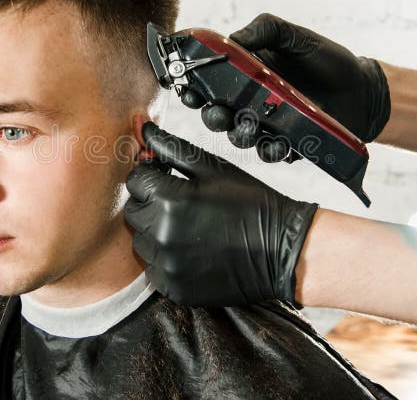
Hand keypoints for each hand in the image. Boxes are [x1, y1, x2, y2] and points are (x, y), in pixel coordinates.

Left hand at [124, 121, 317, 306]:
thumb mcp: (212, 168)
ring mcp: (167, 265)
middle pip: (133, 212)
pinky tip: (193, 252)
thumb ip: (171, 148)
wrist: (282, 250)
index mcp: (170, 200)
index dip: (151, 177)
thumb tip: (142, 128)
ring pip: (140, 242)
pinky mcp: (173, 288)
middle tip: (181, 204)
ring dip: (155, 233)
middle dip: (150, 204)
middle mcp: (162, 234)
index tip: (169, 180)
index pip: (135, 181)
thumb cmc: (250, 202)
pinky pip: (153, 269)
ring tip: (189, 229)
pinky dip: (166, 260)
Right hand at [181, 13, 390, 159]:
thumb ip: (264, 30)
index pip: (209, 81)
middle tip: (216, 110)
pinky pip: (269, 152)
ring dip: (238, 133)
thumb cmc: (327, 60)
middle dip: (210, 114)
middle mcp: (250, 102)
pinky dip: (269, 150)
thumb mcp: (294, 36)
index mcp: (245, 74)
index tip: (185, 87)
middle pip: (217, 113)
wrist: (363, 89)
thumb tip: (231, 39)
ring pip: (238, 135)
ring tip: (249, 126)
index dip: (193, 85)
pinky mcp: (286, 145)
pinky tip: (277, 144)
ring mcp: (267, 125)